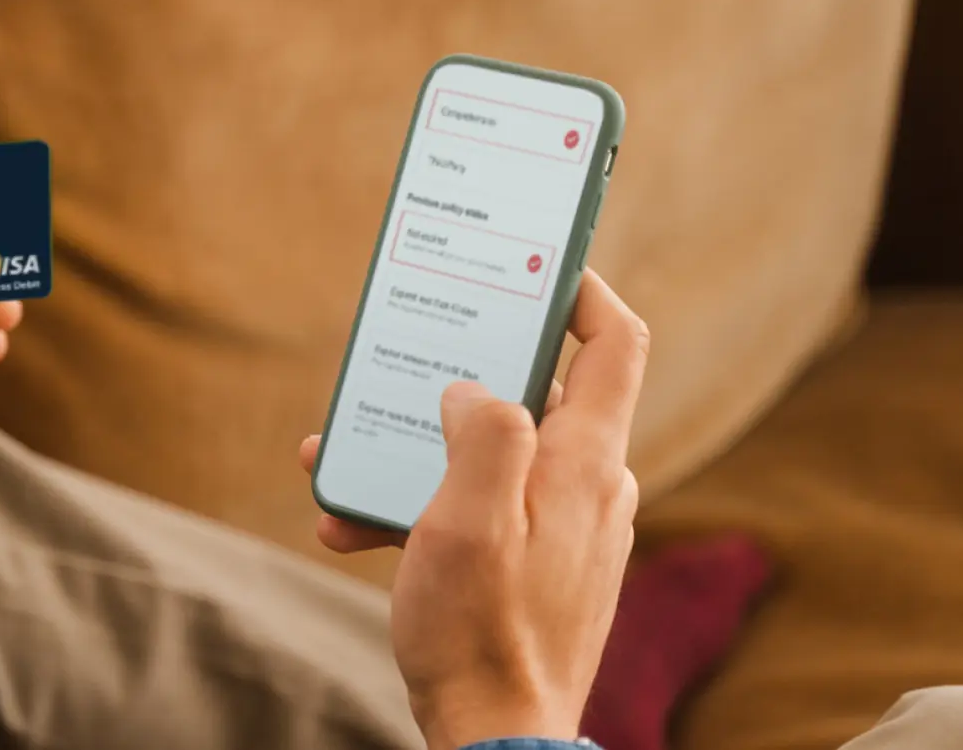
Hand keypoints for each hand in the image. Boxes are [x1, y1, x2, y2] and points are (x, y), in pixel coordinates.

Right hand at [299, 269, 648, 748]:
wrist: (497, 738)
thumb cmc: (480, 634)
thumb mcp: (467, 522)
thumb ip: (483, 435)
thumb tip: (476, 390)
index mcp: (584, 460)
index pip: (613, 342)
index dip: (581, 288)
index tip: (534, 261)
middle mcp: (590, 486)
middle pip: (539, 393)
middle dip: (459, 379)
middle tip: (404, 365)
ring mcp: (569, 528)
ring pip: (498, 454)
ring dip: (422, 452)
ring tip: (349, 468)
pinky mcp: (543, 565)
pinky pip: (488, 507)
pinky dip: (428, 505)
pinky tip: (358, 528)